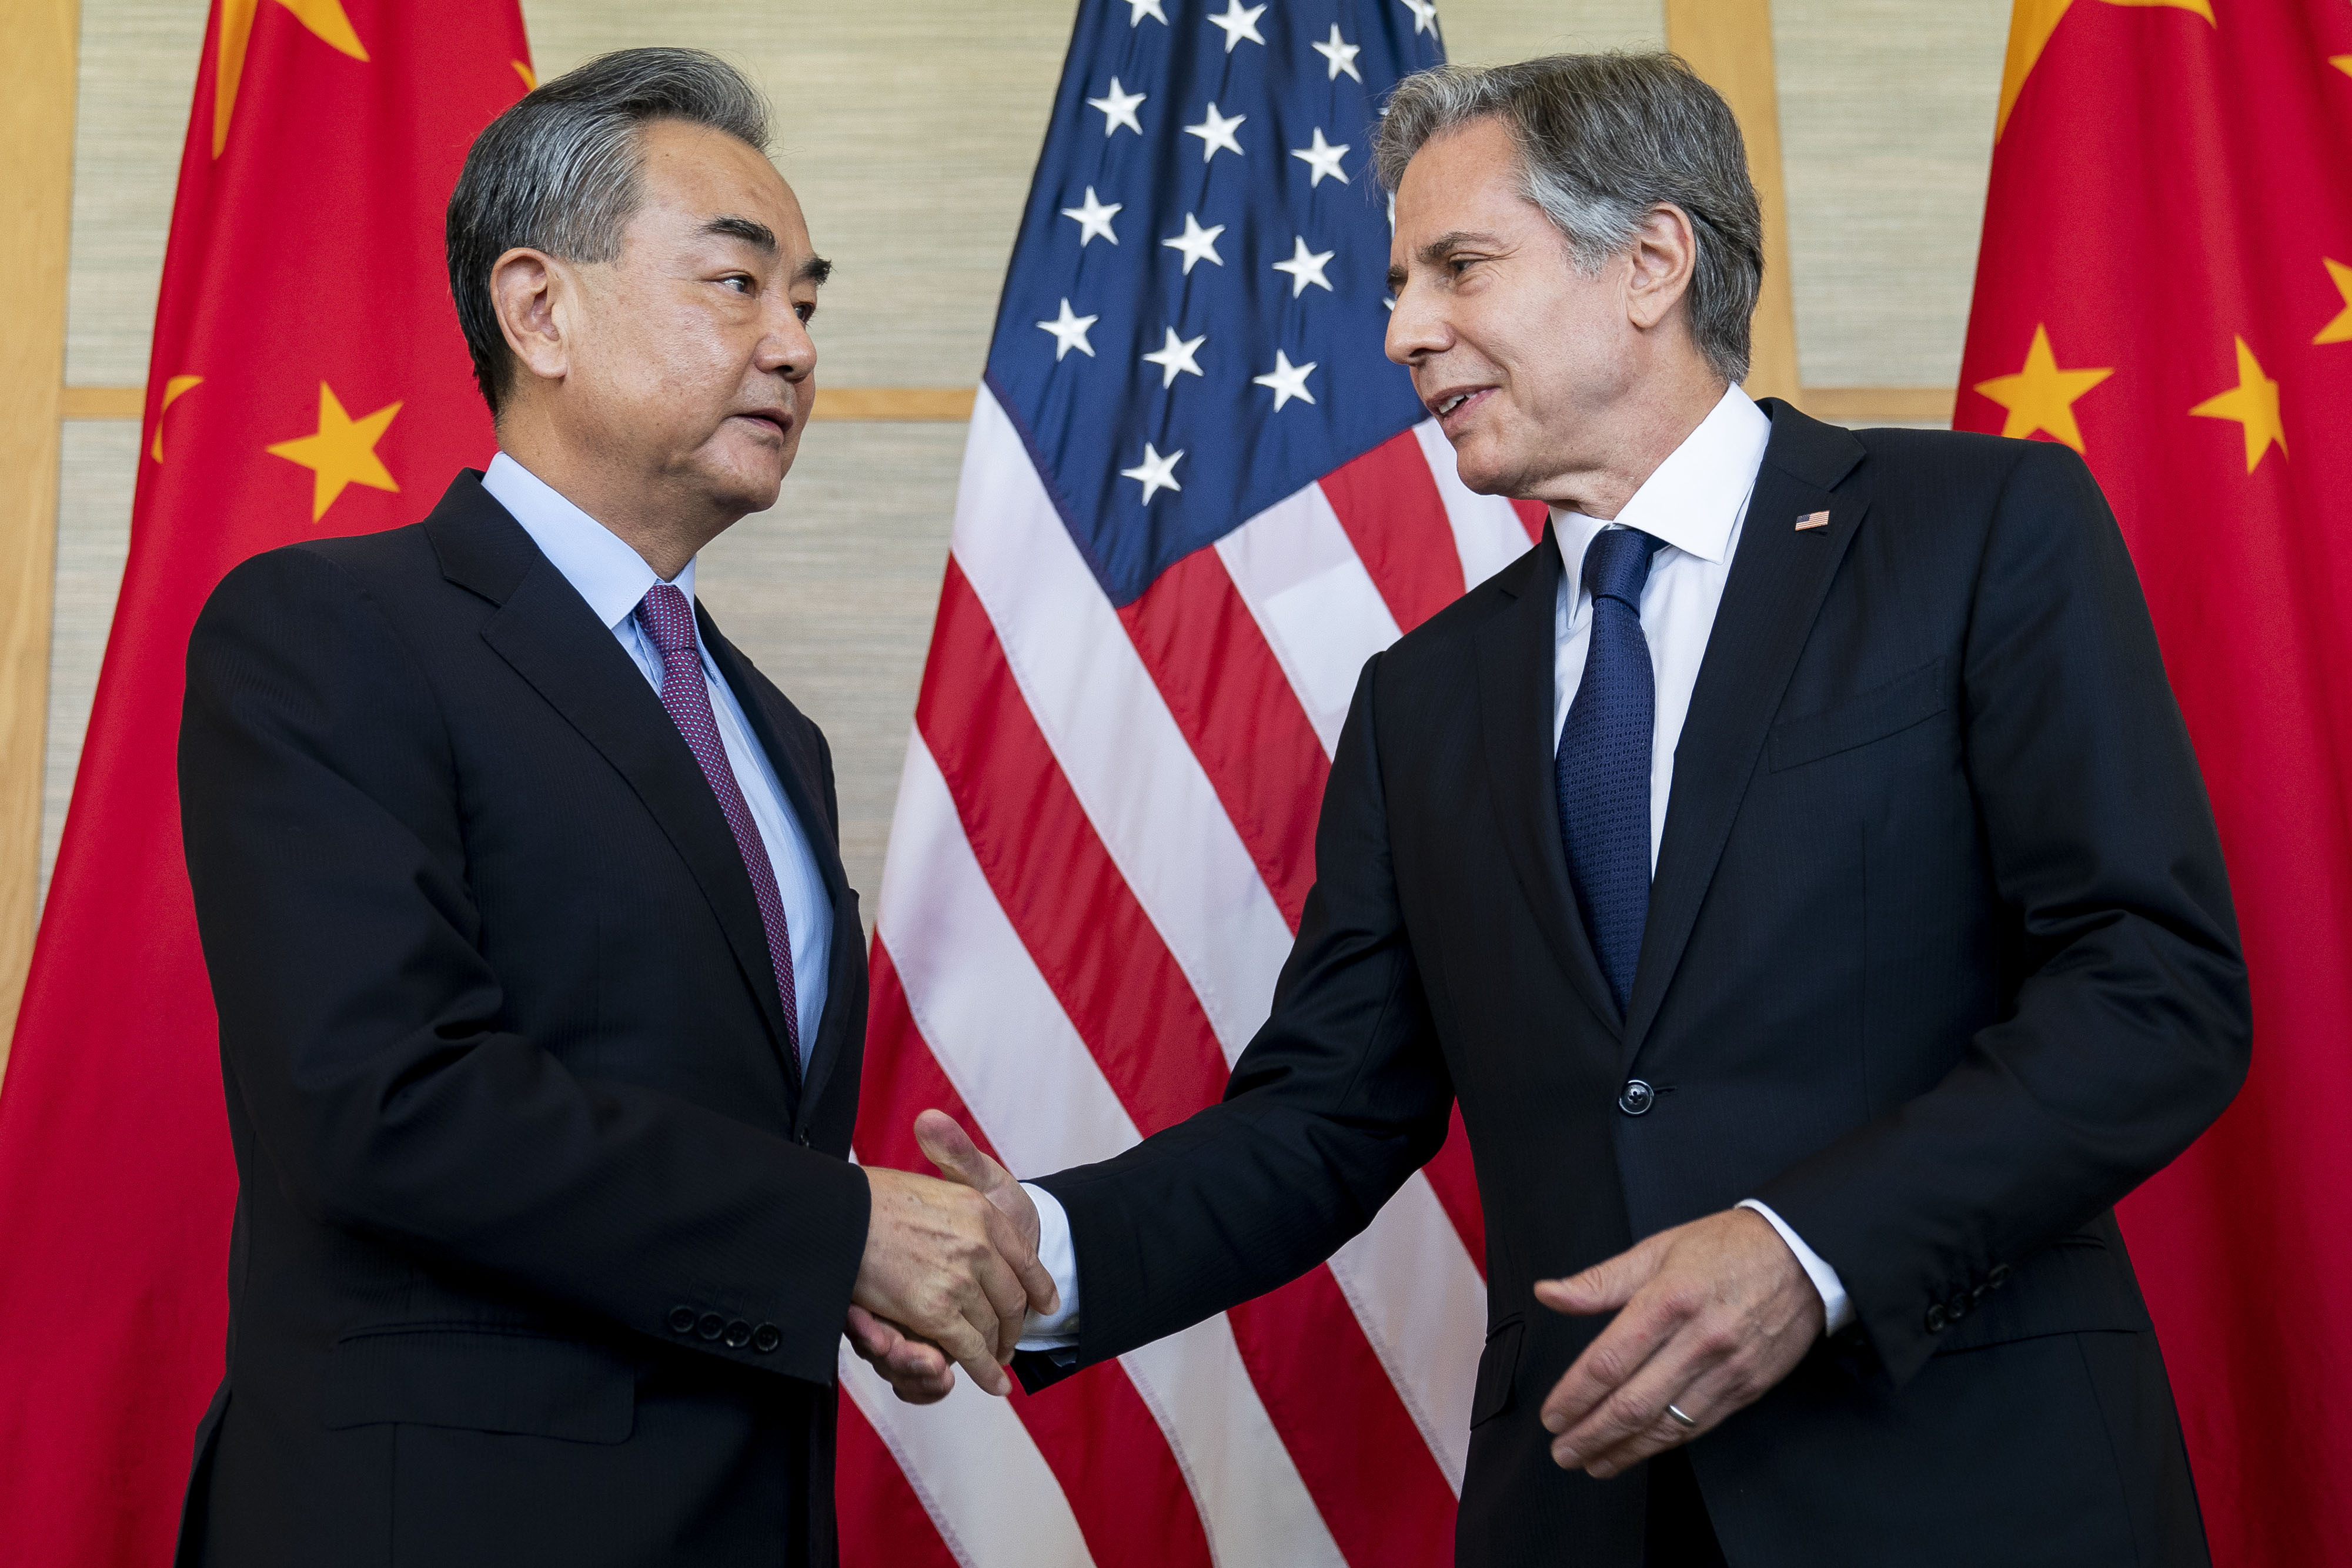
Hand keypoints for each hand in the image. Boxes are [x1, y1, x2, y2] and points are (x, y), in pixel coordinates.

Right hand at [853, 1115, 1055, 1396]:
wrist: (845, 1214)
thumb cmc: (888, 1191)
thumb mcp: (931, 1161)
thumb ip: (955, 1153)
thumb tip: (933, 1120)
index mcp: (982, 1210)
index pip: (1025, 1259)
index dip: (1038, 1286)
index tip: (1045, 1304)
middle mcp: (977, 1243)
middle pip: (1013, 1301)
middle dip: (1014, 1327)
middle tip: (1010, 1340)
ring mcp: (958, 1279)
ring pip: (993, 1328)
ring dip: (996, 1349)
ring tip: (996, 1357)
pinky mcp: (936, 1312)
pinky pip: (969, 1349)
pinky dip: (984, 1370)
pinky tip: (996, 1383)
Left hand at [1535, 1208, 1822, 1477]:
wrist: (1802, 1257)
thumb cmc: (1724, 1248)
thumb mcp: (1657, 1249)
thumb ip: (1599, 1281)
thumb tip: (1548, 1294)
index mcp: (1669, 1299)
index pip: (1609, 1360)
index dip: (1575, 1394)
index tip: (1552, 1415)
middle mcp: (1698, 1339)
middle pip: (1633, 1402)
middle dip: (1591, 1434)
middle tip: (1561, 1452)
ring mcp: (1726, 1368)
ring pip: (1665, 1424)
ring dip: (1623, 1450)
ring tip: (1591, 1462)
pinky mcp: (1747, 1387)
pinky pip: (1697, 1425)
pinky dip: (1662, 1444)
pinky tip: (1637, 1451)